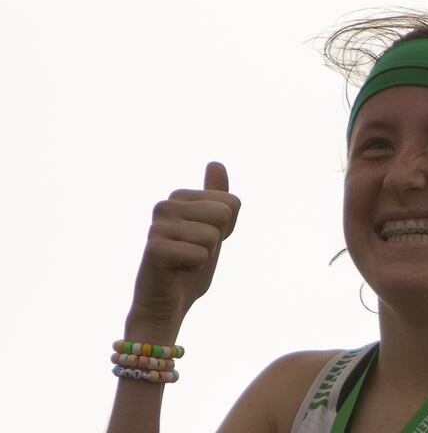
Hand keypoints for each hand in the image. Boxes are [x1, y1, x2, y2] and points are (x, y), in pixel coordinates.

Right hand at [128, 162, 240, 330]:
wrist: (169, 305)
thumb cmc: (191, 266)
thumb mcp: (213, 227)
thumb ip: (217, 196)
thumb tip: (216, 163)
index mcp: (179, 196)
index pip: (232, 203)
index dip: (226, 229)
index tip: (204, 240)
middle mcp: (165, 205)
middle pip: (224, 213)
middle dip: (217, 240)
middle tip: (195, 252)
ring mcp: (157, 225)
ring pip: (213, 235)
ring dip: (206, 256)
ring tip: (185, 261)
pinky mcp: (154, 248)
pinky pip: (201, 254)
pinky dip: (196, 268)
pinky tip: (177, 271)